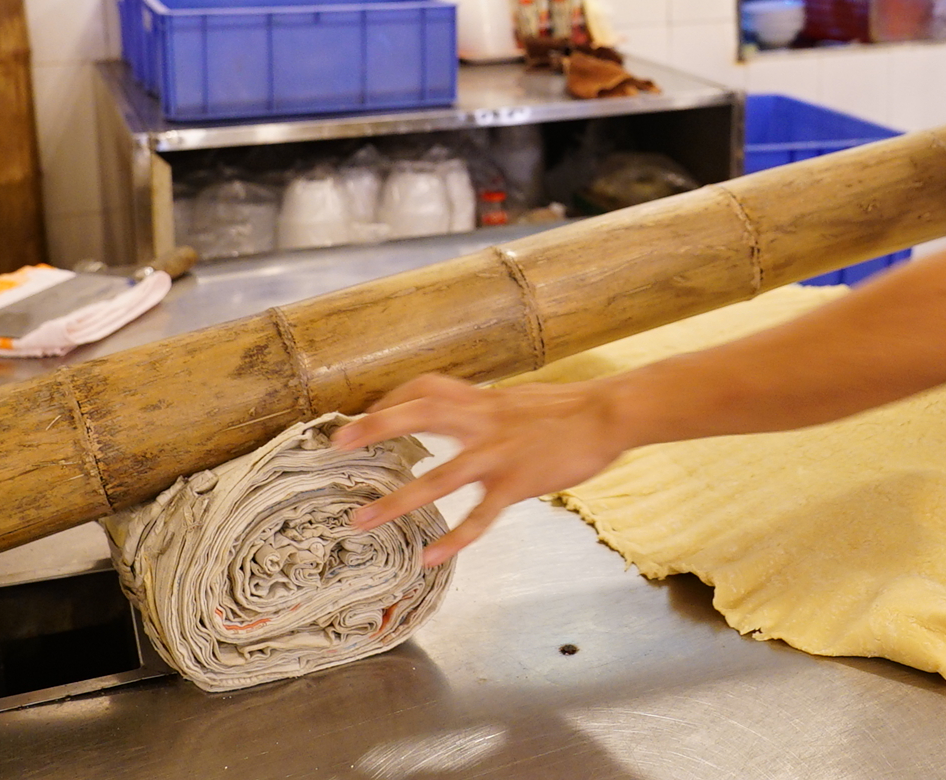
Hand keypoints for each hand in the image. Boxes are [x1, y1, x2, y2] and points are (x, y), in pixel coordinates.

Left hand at [332, 374, 629, 565]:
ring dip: (397, 499)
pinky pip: (481, 515)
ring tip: (361, 521)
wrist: (610, 413)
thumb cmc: (569, 410)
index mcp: (483, 401)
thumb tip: (471, 417)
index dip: (392, 399)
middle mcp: (484, 421)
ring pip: (440, 476)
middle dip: (375, 428)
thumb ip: (490, 411)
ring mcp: (500, 453)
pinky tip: (431, 558)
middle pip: (420, 415)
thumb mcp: (521, 400)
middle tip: (335, 445)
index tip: (364, 415)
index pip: (427, 389)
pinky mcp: (518, 482)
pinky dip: (454, 538)